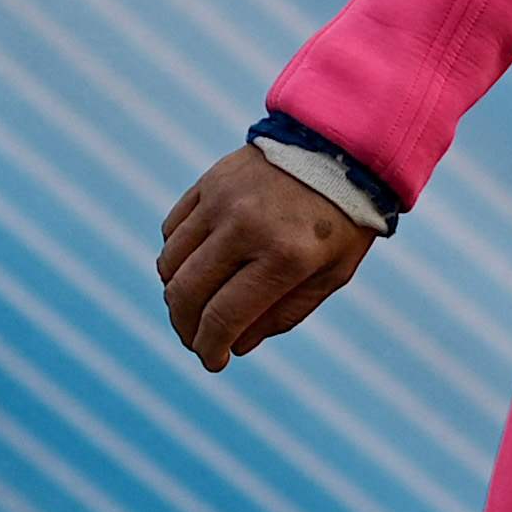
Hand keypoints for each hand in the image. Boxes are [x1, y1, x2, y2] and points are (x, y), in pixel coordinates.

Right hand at [158, 148, 376, 370]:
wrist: (340, 149)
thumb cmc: (341, 222)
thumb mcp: (330, 276)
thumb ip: (283, 315)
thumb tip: (235, 346)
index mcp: (284, 257)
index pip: (224, 316)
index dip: (210, 348)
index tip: (213, 361)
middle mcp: (247, 227)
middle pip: (186, 293)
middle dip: (185, 329)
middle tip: (196, 341)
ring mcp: (222, 201)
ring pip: (170, 264)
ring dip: (176, 295)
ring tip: (196, 307)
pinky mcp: (209, 183)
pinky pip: (172, 230)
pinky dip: (177, 257)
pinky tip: (198, 267)